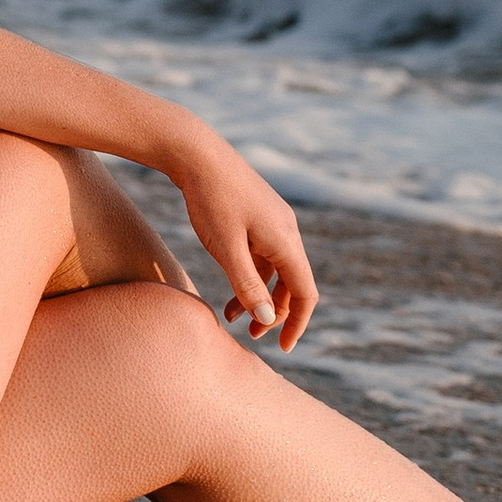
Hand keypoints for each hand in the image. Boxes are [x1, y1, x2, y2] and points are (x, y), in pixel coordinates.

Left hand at [169, 134, 317, 349]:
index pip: (305, 293)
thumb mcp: (226, 248)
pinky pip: (262, 255)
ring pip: (275, 270)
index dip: (297, 323)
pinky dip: (250, 275)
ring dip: (259, 296)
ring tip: (232, 317)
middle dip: (275, 314)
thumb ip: (247, 286)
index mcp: (286, 241)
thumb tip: (268, 320)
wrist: (196, 153)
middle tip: (252, 338)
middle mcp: (287, 231)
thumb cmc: (211, 200)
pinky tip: (228, 288)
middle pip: (292, 284)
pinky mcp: (258, 216)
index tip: (283, 348)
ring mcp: (273, 222)